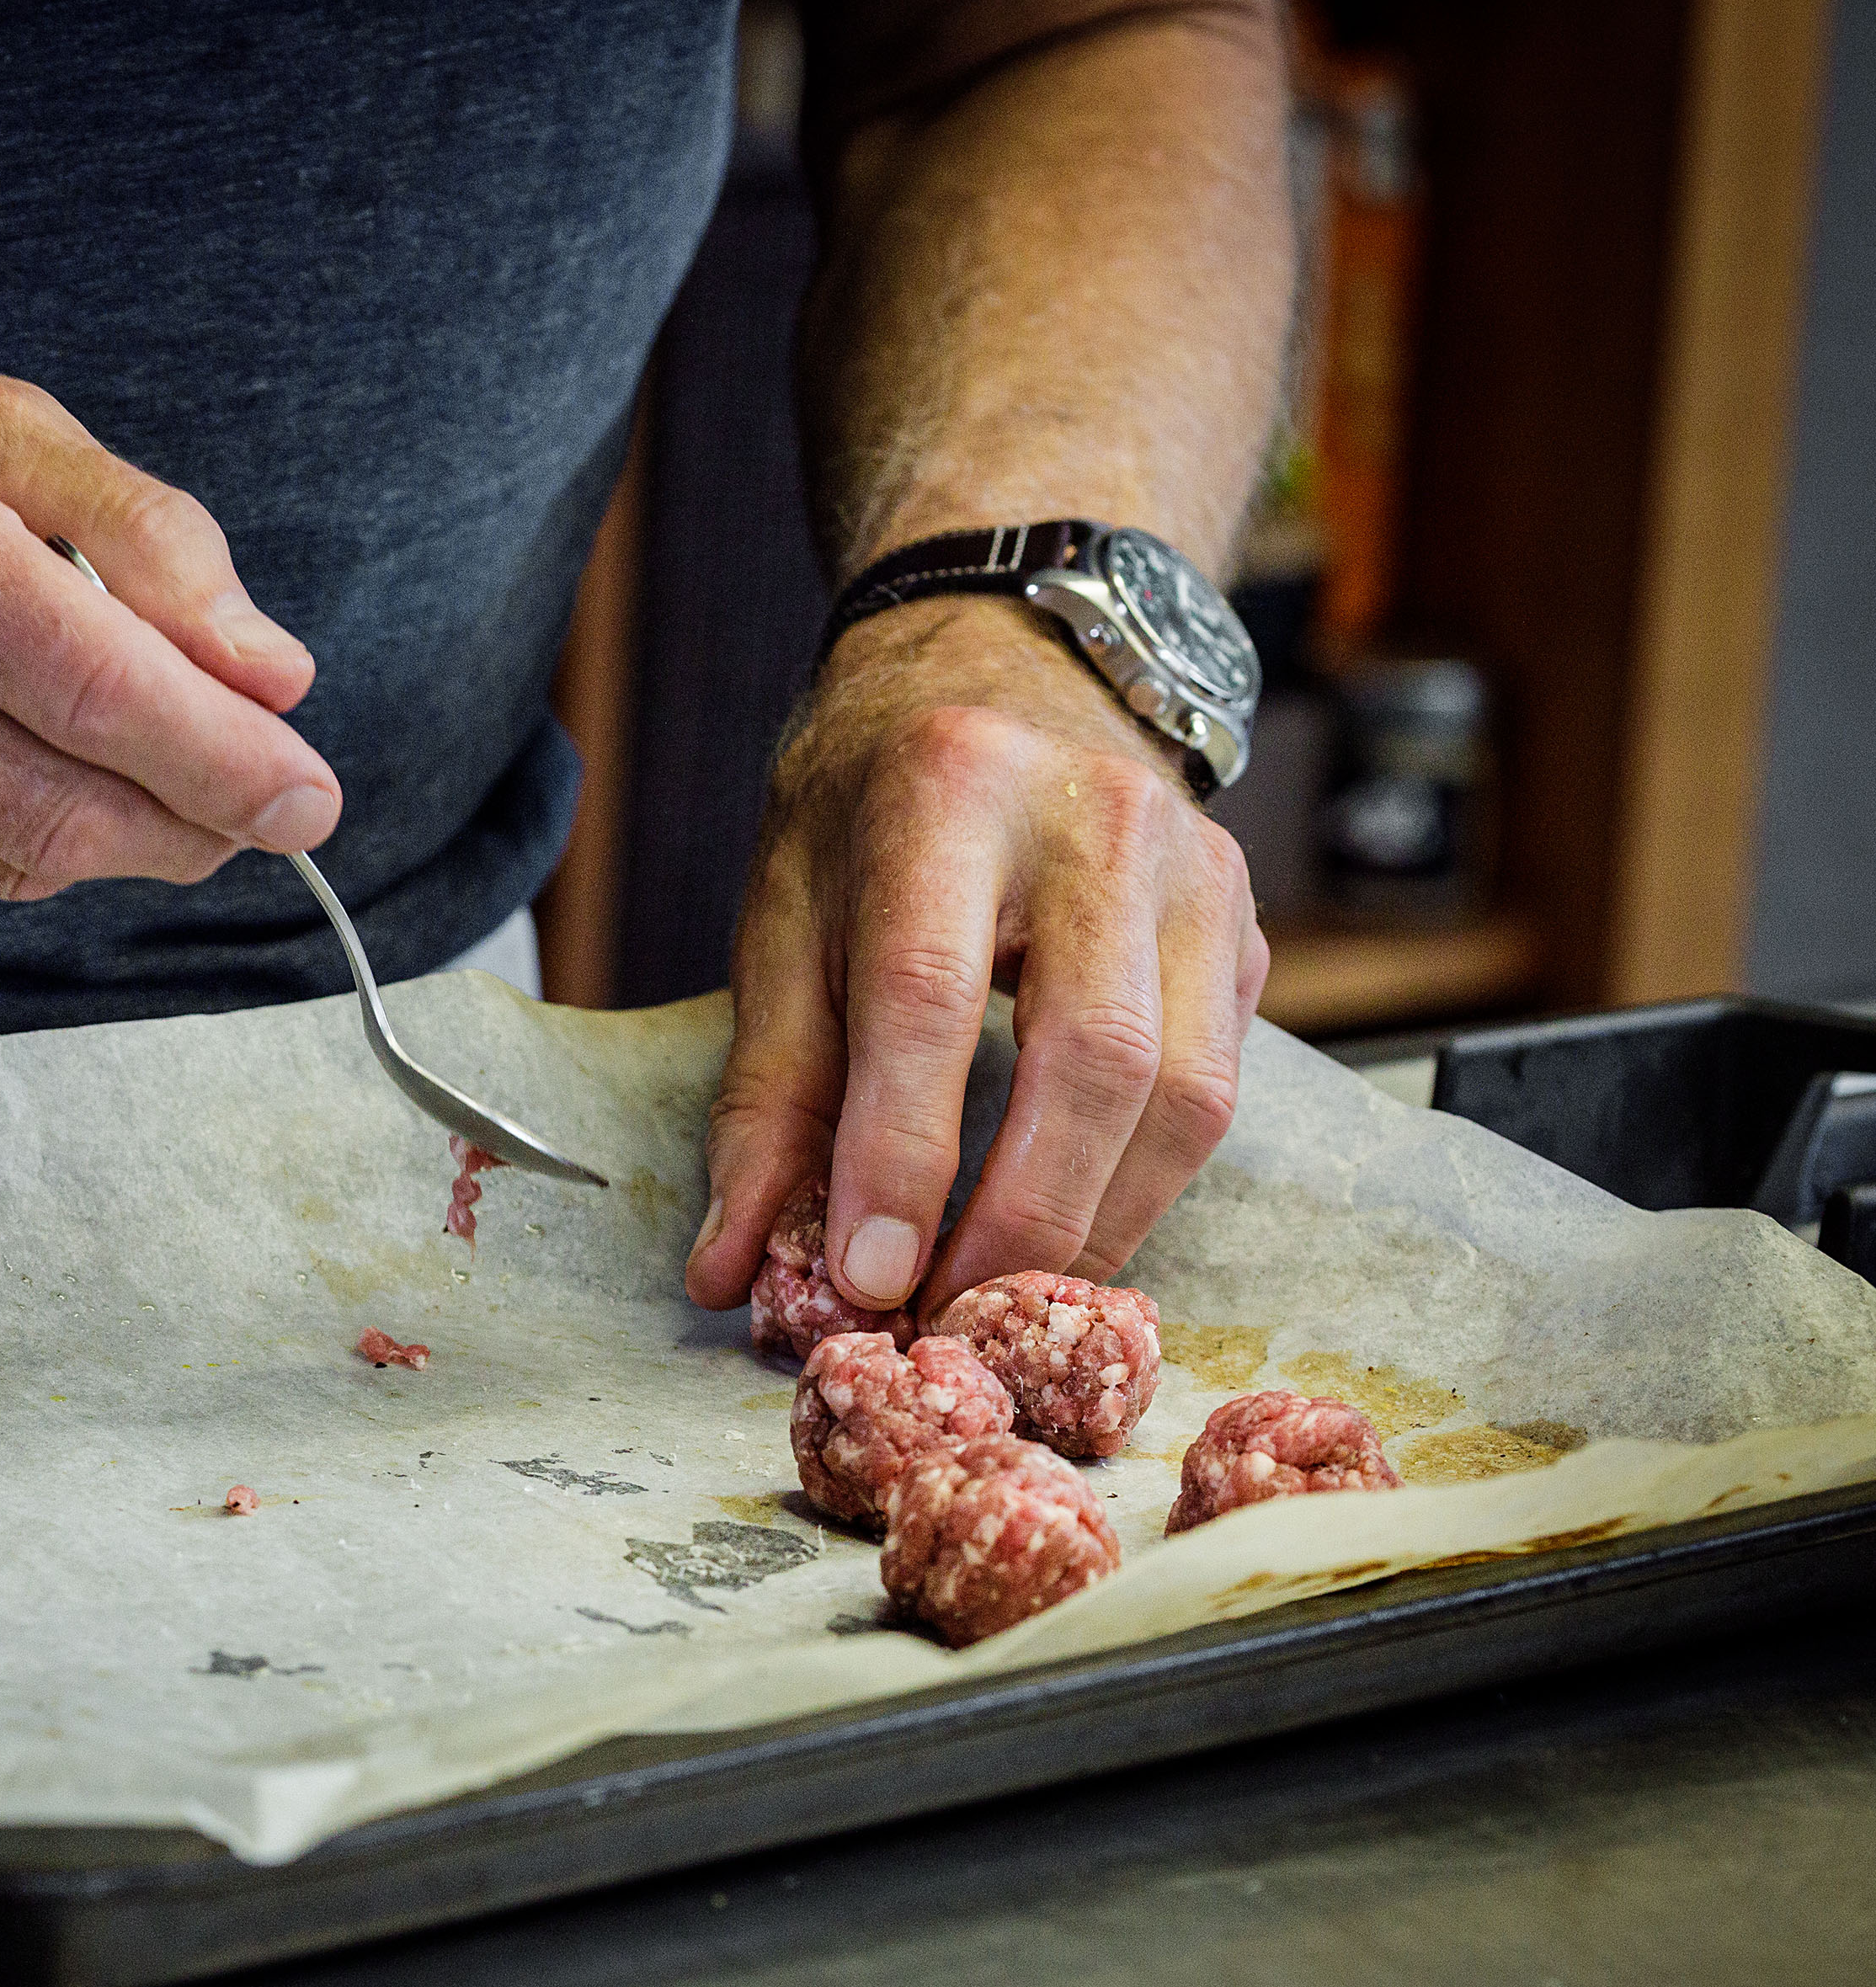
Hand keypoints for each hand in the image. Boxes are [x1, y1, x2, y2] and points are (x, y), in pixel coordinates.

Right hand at [0, 320, 339, 911]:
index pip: (99, 692)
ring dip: (100, 835)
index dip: (229, 763)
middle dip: (190, 824)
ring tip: (119, 765)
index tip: (309, 796)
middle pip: (62, 812)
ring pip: (5, 868)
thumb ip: (143, 536)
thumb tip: (271, 674)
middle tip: (255, 805)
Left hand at [683, 597, 1267, 1323]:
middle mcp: (1098, 819)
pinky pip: (1218, 1092)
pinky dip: (1141, 1190)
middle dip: (1020, 1225)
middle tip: (944, 1325)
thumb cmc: (876, 798)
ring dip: (1094, 1230)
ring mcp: (1198, 870)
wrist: (1006, 662)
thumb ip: (767, 1098)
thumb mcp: (786, 913)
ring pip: (1186, 1098)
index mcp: (950, 792)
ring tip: (1000, 1305)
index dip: (899, 1155)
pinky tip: (1067, 1234)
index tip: (864, 1282)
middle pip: (1095, 1061)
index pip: (931, 997)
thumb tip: (736, 1272)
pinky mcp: (1250, 927)